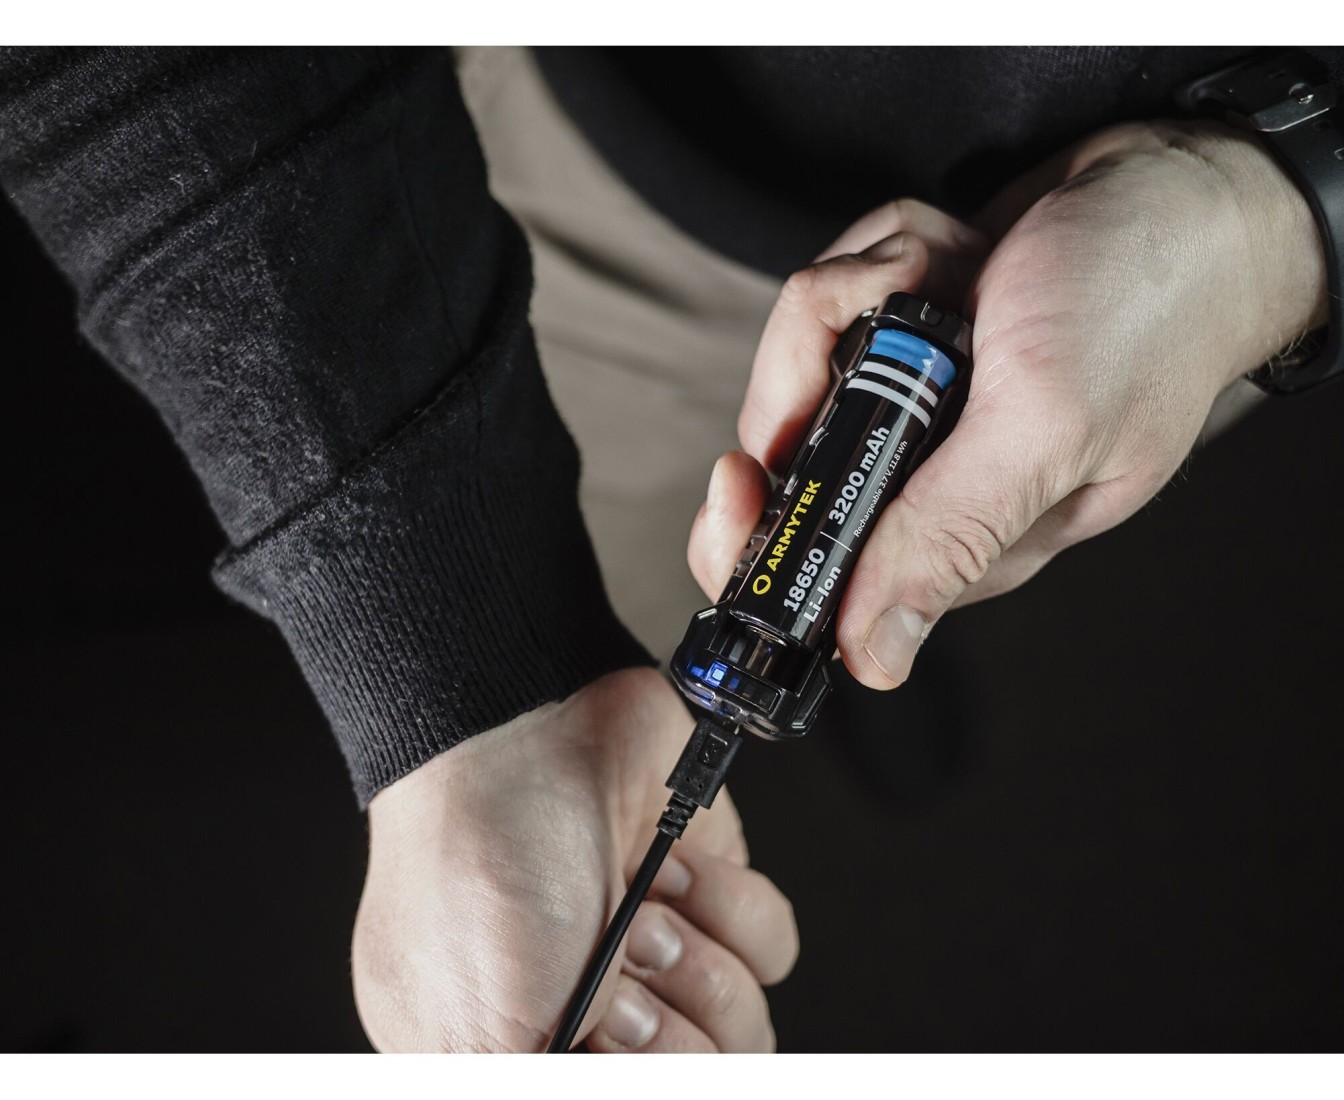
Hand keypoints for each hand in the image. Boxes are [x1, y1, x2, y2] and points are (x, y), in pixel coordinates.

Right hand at [350, 667, 797, 1051]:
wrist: (528, 735)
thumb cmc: (476, 871)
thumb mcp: (483, 1038)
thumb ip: (551, 1083)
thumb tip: (604, 1070)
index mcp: (532, 1057)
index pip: (628, 1098)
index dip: (638, 1076)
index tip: (605, 1046)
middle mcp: (599, 1019)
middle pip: (695, 1079)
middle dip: (664, 1037)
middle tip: (616, 978)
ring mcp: (661, 956)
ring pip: (745, 1031)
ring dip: (696, 965)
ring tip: (636, 912)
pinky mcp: (712, 896)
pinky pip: (773, 952)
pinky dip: (731, 910)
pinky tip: (670, 871)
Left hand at [689, 120, 1325, 689]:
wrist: (1185, 184)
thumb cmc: (1147, 304)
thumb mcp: (1047, 425)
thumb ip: (951, 535)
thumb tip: (872, 658)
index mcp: (961, 537)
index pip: (818, 580)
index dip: (755, 541)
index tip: (742, 475)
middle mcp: (923, 478)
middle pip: (781, 450)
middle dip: (811, 357)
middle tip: (886, 302)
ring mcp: (907, 401)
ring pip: (801, 356)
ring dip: (859, 289)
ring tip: (951, 265)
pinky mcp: (902, 334)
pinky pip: (837, 296)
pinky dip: (887, 250)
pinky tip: (958, 246)